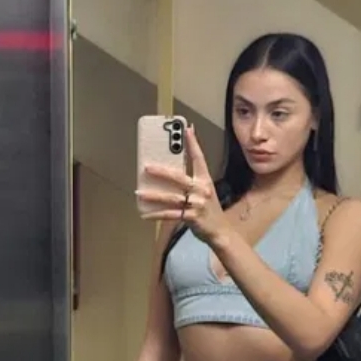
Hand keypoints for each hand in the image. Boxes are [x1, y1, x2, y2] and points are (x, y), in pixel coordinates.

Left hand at [136, 126, 229, 244]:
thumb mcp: (205, 192)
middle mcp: (202, 190)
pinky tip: (145, 213)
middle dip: (161, 171)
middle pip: (179, 178)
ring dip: (153, 195)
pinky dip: (156, 214)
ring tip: (139, 193)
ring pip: (171, 198)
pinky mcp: (191, 217)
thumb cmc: (209, 210)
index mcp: (205, 181)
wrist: (220, 231)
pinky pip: (170, 215)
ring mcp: (197, 204)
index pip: (198, 159)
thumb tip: (173, 170)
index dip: (193, 144)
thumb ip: (192, 180)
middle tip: (146, 167)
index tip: (186, 129)